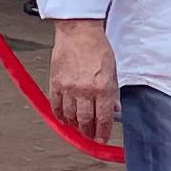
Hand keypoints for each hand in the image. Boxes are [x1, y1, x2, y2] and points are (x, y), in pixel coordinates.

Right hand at [48, 17, 119, 144]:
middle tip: (90, 136)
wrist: (79, 31)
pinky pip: (56, 106)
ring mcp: (69, 88)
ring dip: (75, 125)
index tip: (102, 138)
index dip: (102, 132)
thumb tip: (114, 110)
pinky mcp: (56, 83)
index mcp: (103, 88)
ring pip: (70, 116)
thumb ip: (112, 93)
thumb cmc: (97, 47)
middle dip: (89, 132)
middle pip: (86, 121)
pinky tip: (64, 119)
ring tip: (78, 127)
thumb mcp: (113, 71)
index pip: (103, 119)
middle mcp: (85, 91)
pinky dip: (60, 116)